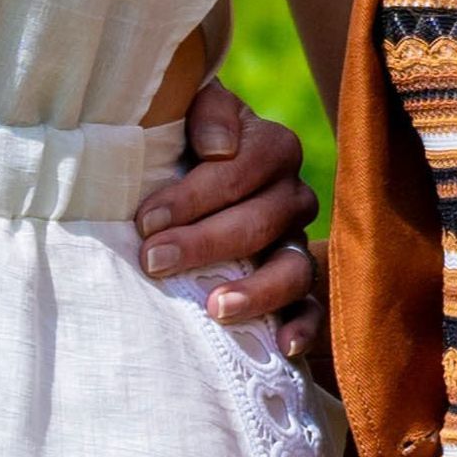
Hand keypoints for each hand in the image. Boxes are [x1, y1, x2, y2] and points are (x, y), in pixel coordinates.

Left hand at [127, 86, 326, 335]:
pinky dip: (303, 326)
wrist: (184, 172)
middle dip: (205, 243)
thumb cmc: (182, 142)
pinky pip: (312, 308)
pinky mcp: (297, 285)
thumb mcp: (189, 111)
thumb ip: (207, 112)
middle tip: (154, 261)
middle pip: (260, 222)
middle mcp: (293, 197)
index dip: (192, 197)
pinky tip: (282, 346)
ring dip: (257, 290)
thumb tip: (219, 146)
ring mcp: (298, 244)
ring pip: (294, 268)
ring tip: (215, 308)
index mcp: (272, 148)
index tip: (145, 221)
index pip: (241, 171)